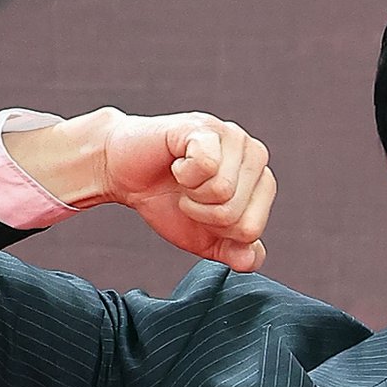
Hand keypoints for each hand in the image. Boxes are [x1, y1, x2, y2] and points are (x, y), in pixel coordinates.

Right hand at [98, 110, 274, 271]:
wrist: (125, 173)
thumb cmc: (166, 200)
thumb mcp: (204, 238)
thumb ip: (233, 254)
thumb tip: (249, 260)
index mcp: (261, 183)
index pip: (251, 230)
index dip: (217, 230)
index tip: (202, 211)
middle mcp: (255, 156)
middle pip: (237, 215)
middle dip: (202, 214)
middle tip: (188, 194)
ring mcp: (232, 137)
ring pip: (223, 191)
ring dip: (191, 194)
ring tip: (183, 179)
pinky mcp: (205, 126)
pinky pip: (206, 165)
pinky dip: (183, 173)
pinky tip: (177, 162)